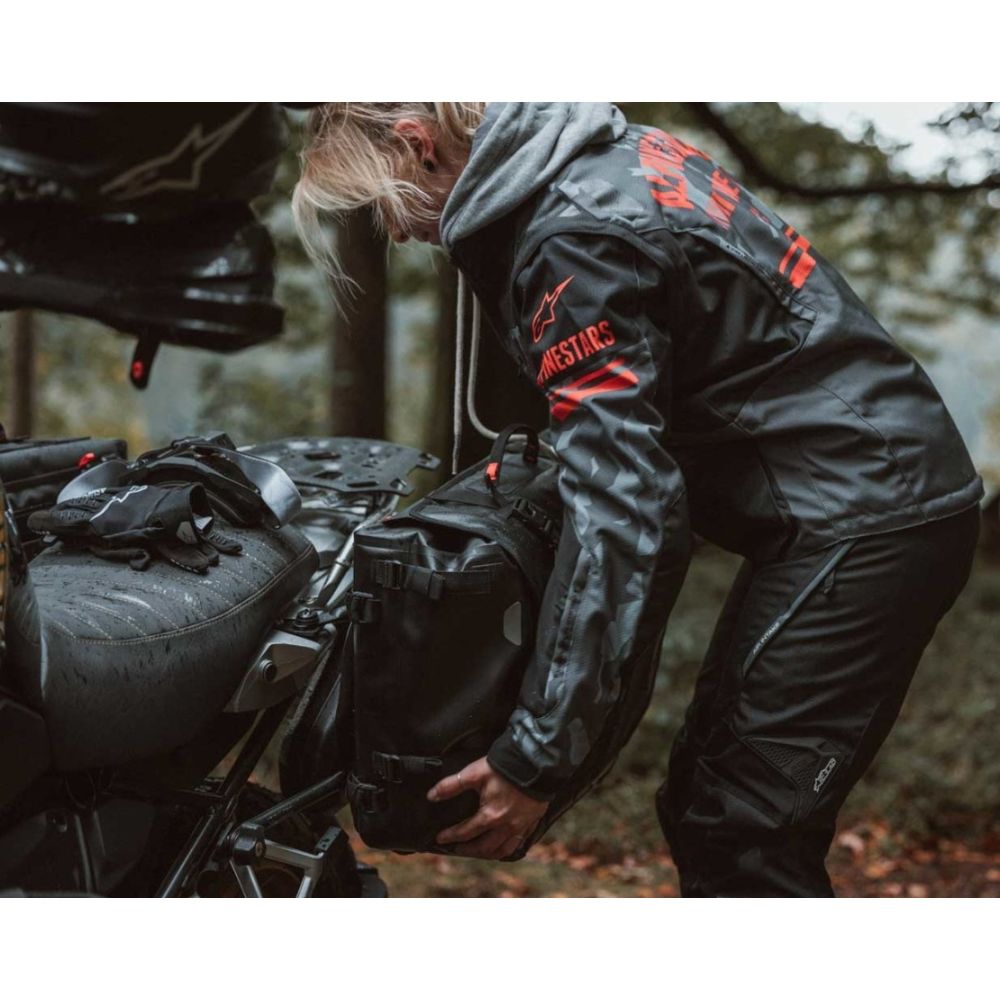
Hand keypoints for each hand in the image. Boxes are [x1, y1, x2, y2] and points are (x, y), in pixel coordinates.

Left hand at [427, 756, 548, 859]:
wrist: (535, 763)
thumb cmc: (504, 767)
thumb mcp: (474, 773)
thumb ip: (451, 785)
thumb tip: (432, 796)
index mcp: (490, 816)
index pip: (465, 832)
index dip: (450, 836)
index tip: (440, 839)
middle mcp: (506, 826)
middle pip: (484, 847)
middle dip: (468, 850)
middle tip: (457, 849)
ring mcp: (520, 827)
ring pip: (502, 850)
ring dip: (488, 854)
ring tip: (479, 851)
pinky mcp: (531, 823)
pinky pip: (519, 844)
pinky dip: (508, 849)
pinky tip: (503, 846)